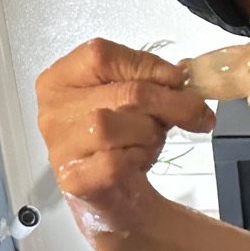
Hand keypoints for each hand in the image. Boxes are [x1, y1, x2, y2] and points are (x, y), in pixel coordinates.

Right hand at [35, 38, 215, 250]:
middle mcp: (53, 110)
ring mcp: (60, 146)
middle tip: (196, 113)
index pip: (101, 55)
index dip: (146, 64)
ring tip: (152, 140)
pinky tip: (137, 161)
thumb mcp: (134, 99)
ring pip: (115, 125)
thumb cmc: (123, 140)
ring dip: (149, 132)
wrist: (118, 195)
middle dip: (168, 102)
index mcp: (61, 79)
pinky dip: (138, 158)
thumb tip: (181, 75)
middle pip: (121, 91)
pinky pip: (115, 161)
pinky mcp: (73, 179)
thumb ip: (152, 81)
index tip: (176, 78)